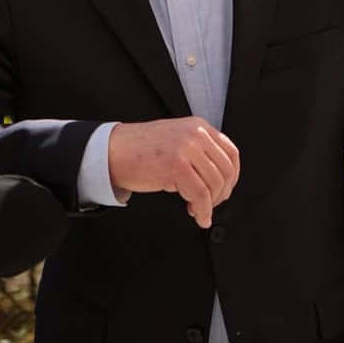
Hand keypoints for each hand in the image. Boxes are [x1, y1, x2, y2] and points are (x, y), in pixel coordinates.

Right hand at [108, 117, 239, 228]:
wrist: (111, 151)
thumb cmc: (139, 150)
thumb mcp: (175, 139)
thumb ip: (198, 149)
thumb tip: (220, 177)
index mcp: (197, 126)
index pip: (231, 153)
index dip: (232, 176)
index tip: (224, 190)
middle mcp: (195, 133)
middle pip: (226, 171)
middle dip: (221, 193)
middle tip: (210, 204)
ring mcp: (186, 148)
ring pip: (215, 185)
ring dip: (210, 204)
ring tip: (197, 210)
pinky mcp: (177, 166)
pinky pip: (200, 196)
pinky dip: (202, 211)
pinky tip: (197, 216)